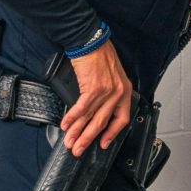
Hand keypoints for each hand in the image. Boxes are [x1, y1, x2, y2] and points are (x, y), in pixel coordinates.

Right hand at [60, 41, 132, 156]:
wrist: (91, 40)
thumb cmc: (100, 54)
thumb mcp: (113, 75)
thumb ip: (109, 92)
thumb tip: (96, 109)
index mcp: (124, 91)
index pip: (122, 119)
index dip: (112, 134)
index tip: (103, 144)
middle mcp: (118, 93)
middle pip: (103, 122)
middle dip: (89, 138)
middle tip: (79, 149)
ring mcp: (106, 91)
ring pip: (90, 117)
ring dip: (78, 131)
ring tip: (70, 141)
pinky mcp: (93, 87)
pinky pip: (81, 108)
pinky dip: (72, 118)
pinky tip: (66, 125)